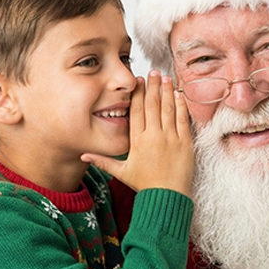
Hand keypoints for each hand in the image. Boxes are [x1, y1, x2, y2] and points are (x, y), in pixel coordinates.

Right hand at [82, 69, 192, 195]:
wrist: (167, 197)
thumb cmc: (144, 185)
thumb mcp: (122, 172)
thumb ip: (103, 161)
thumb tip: (83, 155)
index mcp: (137, 141)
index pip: (137, 111)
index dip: (138, 94)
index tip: (138, 81)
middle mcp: (153, 136)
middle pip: (152, 105)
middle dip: (152, 86)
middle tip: (153, 71)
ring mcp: (171, 138)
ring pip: (168, 108)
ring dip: (167, 91)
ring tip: (165, 77)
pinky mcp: (185, 143)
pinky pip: (182, 119)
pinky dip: (181, 105)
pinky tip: (178, 94)